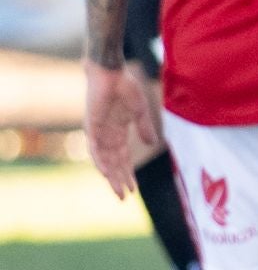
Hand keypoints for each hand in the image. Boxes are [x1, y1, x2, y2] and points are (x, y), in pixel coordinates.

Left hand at [84, 61, 154, 199]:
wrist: (111, 72)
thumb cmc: (125, 87)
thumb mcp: (140, 111)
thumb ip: (144, 128)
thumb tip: (153, 143)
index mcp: (118, 132)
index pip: (123, 158)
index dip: (128, 173)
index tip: (134, 189)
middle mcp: (106, 135)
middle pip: (113, 164)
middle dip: (119, 180)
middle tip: (124, 197)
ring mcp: (98, 132)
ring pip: (104, 160)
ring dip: (111, 176)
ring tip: (118, 190)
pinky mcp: (92, 126)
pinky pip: (94, 148)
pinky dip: (100, 161)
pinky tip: (106, 173)